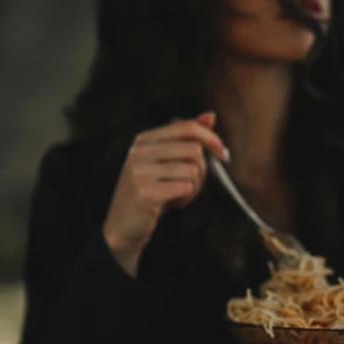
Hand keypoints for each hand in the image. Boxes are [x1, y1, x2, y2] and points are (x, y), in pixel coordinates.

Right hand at [102, 111, 228, 275]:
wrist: (121, 228)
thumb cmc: (148, 193)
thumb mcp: (164, 162)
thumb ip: (186, 139)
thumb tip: (210, 116)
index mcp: (144, 139)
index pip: (187, 127)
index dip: (211, 138)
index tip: (222, 153)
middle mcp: (139, 151)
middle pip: (194, 150)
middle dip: (201, 171)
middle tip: (189, 185)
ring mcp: (141, 171)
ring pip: (193, 170)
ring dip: (194, 187)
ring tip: (177, 195)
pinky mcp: (146, 192)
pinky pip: (186, 188)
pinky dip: (187, 198)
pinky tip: (172, 204)